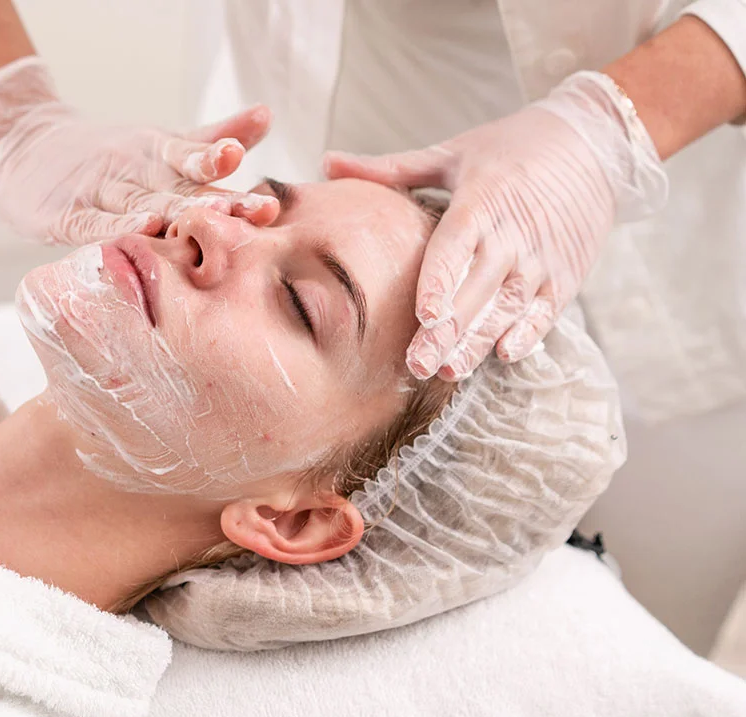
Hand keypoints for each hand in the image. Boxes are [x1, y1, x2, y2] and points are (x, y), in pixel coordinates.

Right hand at [0, 56, 279, 245]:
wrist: (22, 150)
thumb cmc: (106, 157)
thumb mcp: (159, 143)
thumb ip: (210, 137)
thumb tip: (265, 115)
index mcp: (159, 157)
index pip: (196, 160)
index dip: (222, 163)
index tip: (253, 170)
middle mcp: (134, 172)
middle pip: (180, 187)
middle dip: (219, 199)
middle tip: (256, 209)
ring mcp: (100, 192)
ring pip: (141, 204)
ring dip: (174, 213)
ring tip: (207, 219)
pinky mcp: (66, 216)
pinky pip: (93, 224)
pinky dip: (115, 228)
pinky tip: (141, 231)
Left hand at [324, 71, 666, 379]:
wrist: (592, 142)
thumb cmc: (510, 148)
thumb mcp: (450, 152)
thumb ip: (390, 169)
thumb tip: (326, 163)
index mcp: (482, 199)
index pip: (457, 245)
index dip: (441, 281)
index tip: (423, 314)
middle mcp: (514, 232)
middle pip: (477, 288)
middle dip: (448, 330)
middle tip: (417, 364)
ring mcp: (542, 256)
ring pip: (508, 306)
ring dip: (480, 340)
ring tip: (449, 370)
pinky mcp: (566, 273)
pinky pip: (547, 310)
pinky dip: (529, 332)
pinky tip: (505, 354)